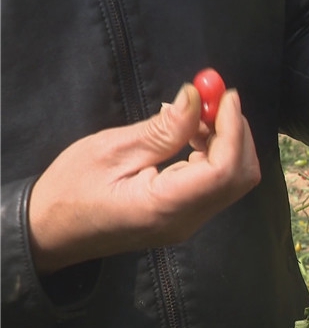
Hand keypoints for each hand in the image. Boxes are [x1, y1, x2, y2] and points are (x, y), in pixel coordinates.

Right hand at [28, 83, 259, 274]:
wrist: (49, 232)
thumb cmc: (69, 190)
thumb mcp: (110, 150)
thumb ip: (161, 129)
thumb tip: (196, 97)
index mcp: (164, 206)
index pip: (224, 170)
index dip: (233, 129)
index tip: (225, 95)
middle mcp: (185, 220)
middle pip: (240, 177)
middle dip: (236, 133)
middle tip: (213, 101)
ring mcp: (188, 223)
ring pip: (233, 181)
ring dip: (227, 142)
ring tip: (198, 115)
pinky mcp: (185, 217)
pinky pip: (216, 185)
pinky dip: (216, 154)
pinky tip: (193, 135)